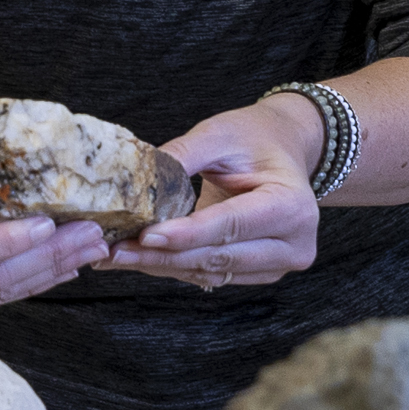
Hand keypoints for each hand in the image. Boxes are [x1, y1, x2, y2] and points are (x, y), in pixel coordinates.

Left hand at [103, 94, 321, 289]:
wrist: (283, 149)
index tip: (145, 235)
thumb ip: (181, 156)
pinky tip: (141, 257)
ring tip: (117, 254)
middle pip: (218, 257)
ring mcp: (279, 265)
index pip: (232, 225)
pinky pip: (211, 275)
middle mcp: (294, 244)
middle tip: (114, 250)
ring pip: (211, 272)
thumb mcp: (219, 134)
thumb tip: (133, 179)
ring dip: (161, 265)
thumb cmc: (254, 138)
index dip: (187, 234)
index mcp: (292, 205)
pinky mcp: (259, 273)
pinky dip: (174, 266)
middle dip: (163, 256)